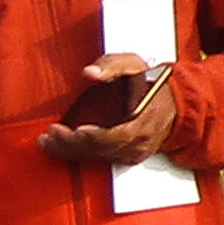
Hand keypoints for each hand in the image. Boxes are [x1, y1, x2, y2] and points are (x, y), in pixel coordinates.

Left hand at [36, 58, 179, 168]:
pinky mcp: (127, 156)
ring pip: (98, 158)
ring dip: (71, 151)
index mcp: (142, 121)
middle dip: (72, 145)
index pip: (116, 136)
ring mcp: (133, 152)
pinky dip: (81, 154)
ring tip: (49, 142)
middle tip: (50, 136)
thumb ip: (111, 65)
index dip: (94, 136)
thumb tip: (90, 72)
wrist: (174, 103)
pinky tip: (64, 147)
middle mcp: (138, 142)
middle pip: (101, 150)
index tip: (74, 130)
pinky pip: (101, 159)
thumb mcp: (133, 65)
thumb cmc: (151, 83)